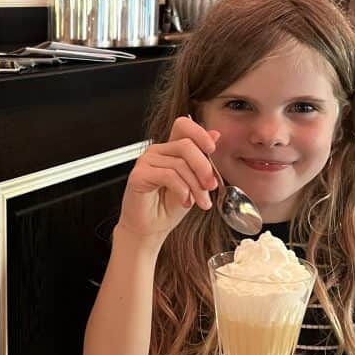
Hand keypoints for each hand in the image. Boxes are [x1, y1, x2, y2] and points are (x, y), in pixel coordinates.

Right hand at [117, 117, 219, 244]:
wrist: (152, 228)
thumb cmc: (169, 207)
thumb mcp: (194, 182)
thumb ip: (202, 159)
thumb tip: (215, 134)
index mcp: (170, 149)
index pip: (183, 126)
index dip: (199, 133)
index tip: (212, 149)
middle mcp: (157, 151)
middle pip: (186, 145)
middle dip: (204, 167)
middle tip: (211, 186)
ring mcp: (146, 161)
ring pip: (180, 164)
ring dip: (195, 186)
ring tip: (200, 202)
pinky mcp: (139, 175)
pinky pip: (168, 175)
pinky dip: (182, 190)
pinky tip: (184, 202)